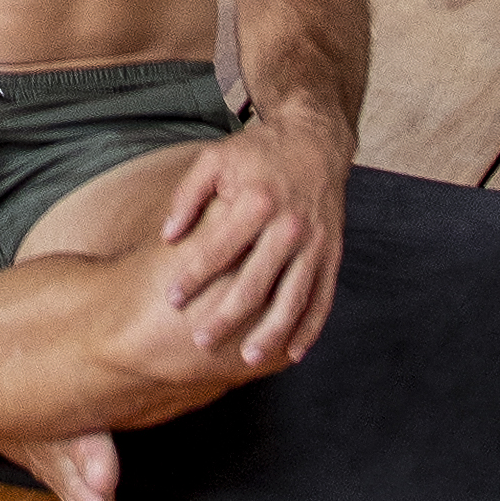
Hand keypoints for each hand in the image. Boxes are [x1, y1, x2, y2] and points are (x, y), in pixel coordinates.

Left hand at [158, 111, 348, 369]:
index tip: (172, 299)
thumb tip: (167, 236)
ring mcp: (315, 244)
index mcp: (257, 202)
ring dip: (270, 332)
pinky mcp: (332, 254)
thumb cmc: (257, 151)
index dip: (193, 276)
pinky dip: (310, 328)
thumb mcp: (215, 159)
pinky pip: (323, 297)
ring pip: (293, 298)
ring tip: (247, 359)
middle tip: (201, 340)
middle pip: (256, 282)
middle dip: (227, 315)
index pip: (219, 249)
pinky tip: (292, 353)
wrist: (316, 141)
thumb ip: (187, 196)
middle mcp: (290, 226)